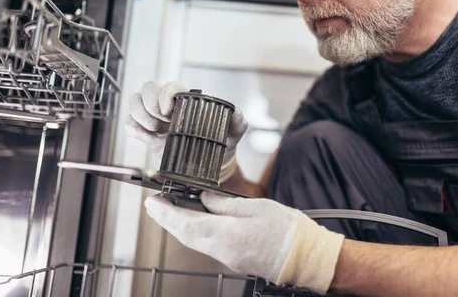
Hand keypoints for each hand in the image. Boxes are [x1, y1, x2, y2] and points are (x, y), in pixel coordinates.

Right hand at [125, 81, 247, 181]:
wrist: (212, 162)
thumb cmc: (221, 139)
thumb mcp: (233, 129)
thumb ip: (237, 119)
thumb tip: (235, 113)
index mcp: (186, 98)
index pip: (169, 85)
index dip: (164, 94)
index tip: (169, 110)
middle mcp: (168, 105)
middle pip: (147, 89)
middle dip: (149, 103)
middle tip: (160, 121)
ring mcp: (156, 118)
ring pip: (135, 103)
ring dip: (140, 114)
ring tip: (154, 129)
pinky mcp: (147, 134)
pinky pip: (131, 124)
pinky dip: (133, 128)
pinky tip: (146, 136)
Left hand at [144, 192, 344, 294]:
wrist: (306, 257)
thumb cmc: (286, 230)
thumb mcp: (255, 207)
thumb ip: (225, 204)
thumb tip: (204, 198)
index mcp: (225, 235)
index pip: (184, 223)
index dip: (164, 213)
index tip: (151, 202)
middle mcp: (221, 251)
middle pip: (185, 234)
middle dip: (167, 219)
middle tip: (156, 203)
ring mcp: (227, 258)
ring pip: (195, 240)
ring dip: (180, 225)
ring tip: (173, 208)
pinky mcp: (234, 259)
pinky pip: (207, 244)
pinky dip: (196, 231)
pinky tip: (197, 219)